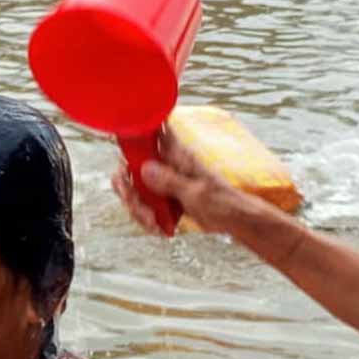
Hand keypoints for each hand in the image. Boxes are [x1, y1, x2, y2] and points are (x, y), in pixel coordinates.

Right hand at [111, 128, 264, 236]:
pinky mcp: (164, 196)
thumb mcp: (196, 193)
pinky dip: (145, 217)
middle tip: (138, 205)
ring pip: (134, 188)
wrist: (233, 219)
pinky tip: (157, 227)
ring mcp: (164, 180)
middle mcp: (166, 164)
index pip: (152, 130)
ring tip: (152, 223)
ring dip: (137, 209)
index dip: (135, 131)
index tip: (124, 146)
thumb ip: (170, 181)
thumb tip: (143, 168)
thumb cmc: (222, 202)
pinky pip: (144, 204)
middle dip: (127, 189)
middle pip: (130, 166)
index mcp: (177, 155)